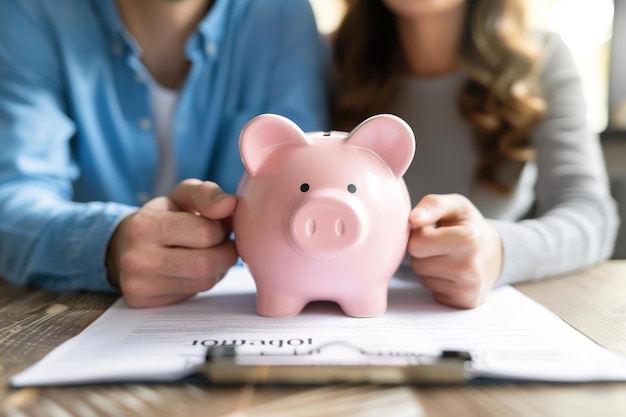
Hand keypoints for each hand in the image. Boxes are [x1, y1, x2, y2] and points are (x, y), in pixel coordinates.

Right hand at [106, 179, 237, 306]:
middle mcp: (136, 257)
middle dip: (225, 253)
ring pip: (203, 282)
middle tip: (223, 244)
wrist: (125, 245)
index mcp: (145, 225)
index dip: (221, 230)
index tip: (217, 226)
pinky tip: (193, 270)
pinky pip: (192, 294)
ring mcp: (138, 284)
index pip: (205, 233)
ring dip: (217, 269)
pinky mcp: (143, 301)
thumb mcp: (183, 196)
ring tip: (209, 254)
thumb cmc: (162, 217)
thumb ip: (207, 194)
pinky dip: (202, 282)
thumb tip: (229, 203)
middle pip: (205, 264)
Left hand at [407, 194, 501, 308]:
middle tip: (442, 246)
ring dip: (429, 268)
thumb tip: (413, 218)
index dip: (421, 235)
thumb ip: (432, 204)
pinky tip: (452, 273)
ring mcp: (469, 288)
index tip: (436, 231)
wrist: (496, 253)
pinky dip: (438, 283)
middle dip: (424, 253)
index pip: (416, 244)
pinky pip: (433, 293)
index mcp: (467, 239)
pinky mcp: (466, 302)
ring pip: (423, 279)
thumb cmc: (470, 226)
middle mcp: (469, 267)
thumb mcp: (455, 206)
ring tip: (448, 258)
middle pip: (417, 263)